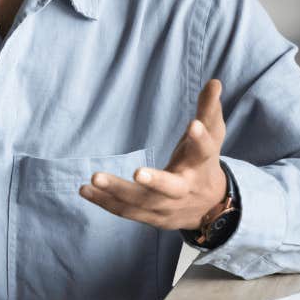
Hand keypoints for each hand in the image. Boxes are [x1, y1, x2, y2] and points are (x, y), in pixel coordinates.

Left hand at [78, 78, 227, 230]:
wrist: (210, 208)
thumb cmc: (203, 163)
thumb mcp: (212, 136)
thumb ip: (209, 110)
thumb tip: (214, 82)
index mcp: (202, 165)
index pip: (204, 151)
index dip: (200, 138)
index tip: (194, 124)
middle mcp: (185, 189)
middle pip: (171, 187)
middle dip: (155, 181)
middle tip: (136, 172)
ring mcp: (168, 207)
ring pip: (142, 202)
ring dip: (117, 191)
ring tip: (94, 178)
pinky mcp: (152, 218)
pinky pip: (126, 211)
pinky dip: (105, 202)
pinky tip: (85, 190)